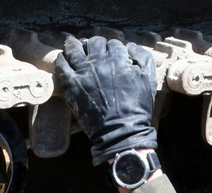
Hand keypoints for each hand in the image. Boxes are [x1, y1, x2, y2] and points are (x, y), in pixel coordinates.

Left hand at [54, 36, 157, 164]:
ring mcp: (84, 72)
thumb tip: (130, 46)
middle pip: (94, 43)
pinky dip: (62, 59)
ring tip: (71, 44)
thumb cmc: (137, 109)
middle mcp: (100, 61)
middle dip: (95, 44)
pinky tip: (62, 58)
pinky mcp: (71, 84)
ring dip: (74, 45)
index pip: (113, 44)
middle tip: (92, 49)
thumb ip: (143, 58)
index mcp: (119, 59)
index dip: (112, 47)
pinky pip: (62, 65)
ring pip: (74, 48)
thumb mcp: (149, 80)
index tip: (110, 53)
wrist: (121, 131)